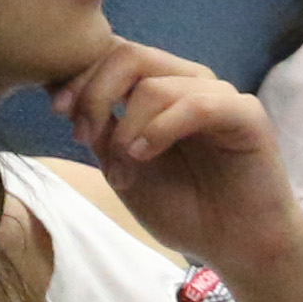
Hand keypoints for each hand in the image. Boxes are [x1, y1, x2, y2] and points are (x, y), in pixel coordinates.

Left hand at [50, 41, 302, 300]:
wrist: (234, 247)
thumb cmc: (183, 208)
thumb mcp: (122, 165)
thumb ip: (100, 128)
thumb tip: (60, 92)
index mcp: (159, 87)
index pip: (113, 54)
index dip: (80, 76)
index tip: (57, 109)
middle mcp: (188, 82)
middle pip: (129, 56)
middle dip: (95, 94)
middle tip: (84, 136)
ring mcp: (218, 95)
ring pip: (155, 84)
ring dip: (127, 127)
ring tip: (123, 167)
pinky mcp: (245, 114)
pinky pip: (196, 104)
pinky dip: (161, 128)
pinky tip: (144, 154)